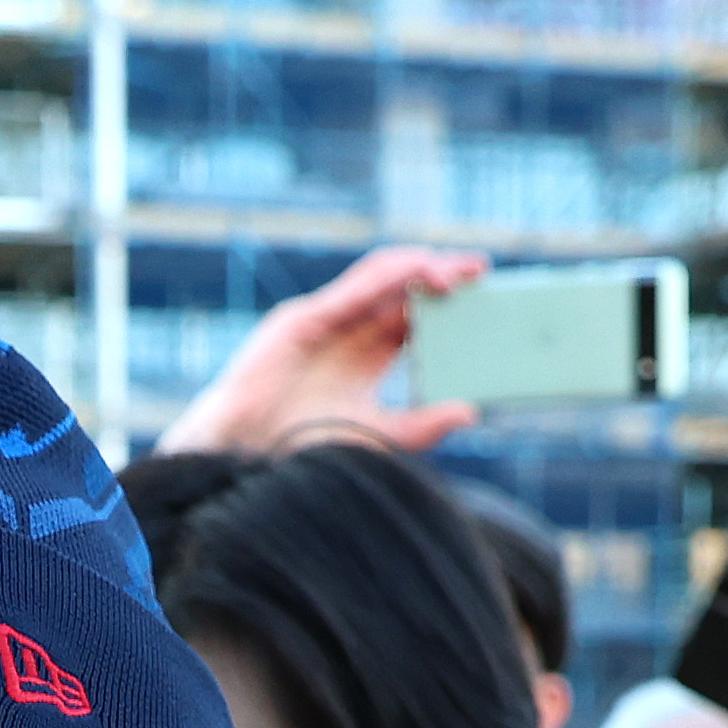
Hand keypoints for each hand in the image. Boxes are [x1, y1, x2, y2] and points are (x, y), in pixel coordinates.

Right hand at [156, 246, 488, 458]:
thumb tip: (471, 411)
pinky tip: (420, 269)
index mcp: (362, 359)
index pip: (412, 321)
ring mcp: (323, 322)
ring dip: (420, 267)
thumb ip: (421, 426)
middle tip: (480, 271)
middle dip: (441, 277)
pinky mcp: (302, 319)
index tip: (483, 299)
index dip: (446, 307)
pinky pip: (353, 287)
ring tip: (457, 269)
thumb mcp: (377, 437)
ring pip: (379, 280)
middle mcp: (345, 335)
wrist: (244, 459)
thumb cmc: (300, 452)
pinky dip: (389, 274)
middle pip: (401, 294)